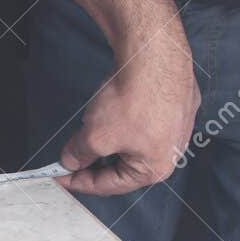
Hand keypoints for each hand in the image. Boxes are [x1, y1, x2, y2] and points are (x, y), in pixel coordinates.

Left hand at [59, 39, 199, 196]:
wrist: (153, 55)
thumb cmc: (134, 99)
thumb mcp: (95, 137)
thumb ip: (80, 153)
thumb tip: (71, 160)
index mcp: (156, 168)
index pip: (110, 185)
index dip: (80, 182)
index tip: (61, 176)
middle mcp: (172, 150)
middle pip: (124, 164)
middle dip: (96, 160)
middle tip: (71, 156)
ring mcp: (178, 124)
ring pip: (134, 140)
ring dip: (110, 138)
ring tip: (90, 128)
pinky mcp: (177, 101)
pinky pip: (145, 118)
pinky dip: (125, 118)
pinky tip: (112, 107)